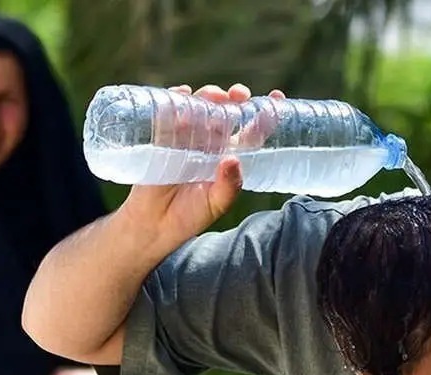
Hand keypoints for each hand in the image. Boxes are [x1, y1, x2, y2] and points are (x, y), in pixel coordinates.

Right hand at [118, 83, 286, 250]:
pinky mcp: (163, 136)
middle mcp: (211, 142)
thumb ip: (228, 186)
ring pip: (200, 107)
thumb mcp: (215, 204)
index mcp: (229, 155)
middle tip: (238, 94)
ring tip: (213, 97)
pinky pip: (170, 111)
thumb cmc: (189, 216)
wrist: (154, 224)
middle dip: (234, 98)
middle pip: (226, 112)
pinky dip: (176, 98)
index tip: (276, 96)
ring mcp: (187, 137)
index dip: (264, 113)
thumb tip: (232, 160)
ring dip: (208, 95)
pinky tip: (183, 94)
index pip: (251, 130)